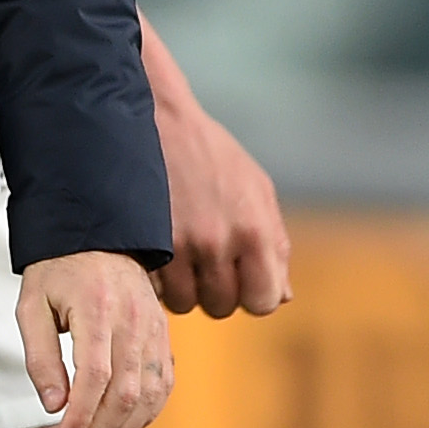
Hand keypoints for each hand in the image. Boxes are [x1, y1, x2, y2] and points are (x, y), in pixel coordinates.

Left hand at [16, 249, 175, 427]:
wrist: (100, 236)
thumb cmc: (58, 272)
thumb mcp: (31, 305)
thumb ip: (40, 356)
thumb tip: (53, 406)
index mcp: (96, 309)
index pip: (95, 375)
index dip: (82, 416)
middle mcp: (132, 321)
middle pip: (125, 393)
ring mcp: (154, 330)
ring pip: (149, 395)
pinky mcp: (163, 337)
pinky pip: (163, 385)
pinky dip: (146, 415)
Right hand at [140, 13, 289, 318]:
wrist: (157, 121)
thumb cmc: (211, 154)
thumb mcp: (256, 188)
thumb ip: (274, 244)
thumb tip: (281, 296)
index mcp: (255, 230)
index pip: (263, 301)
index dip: (252, 296)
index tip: (241, 281)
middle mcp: (220, 242)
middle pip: (222, 306)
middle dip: (217, 291)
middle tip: (207, 263)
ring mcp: (180, 245)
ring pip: (186, 303)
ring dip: (184, 288)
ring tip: (181, 258)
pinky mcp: (146, 243)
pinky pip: (157, 290)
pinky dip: (158, 281)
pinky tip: (160, 256)